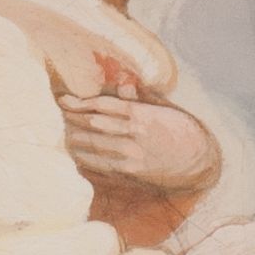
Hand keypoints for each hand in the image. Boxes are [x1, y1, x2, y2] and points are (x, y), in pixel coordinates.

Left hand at [61, 84, 221, 192]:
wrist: (200, 162)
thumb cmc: (184, 131)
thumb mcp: (167, 109)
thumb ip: (142, 97)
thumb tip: (122, 82)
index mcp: (142, 115)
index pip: (104, 105)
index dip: (80, 102)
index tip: (63, 100)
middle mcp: (134, 135)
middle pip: (94, 124)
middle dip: (71, 119)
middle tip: (54, 114)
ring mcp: (131, 155)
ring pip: (94, 145)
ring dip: (73, 138)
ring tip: (59, 132)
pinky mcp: (131, 172)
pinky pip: (101, 165)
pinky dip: (85, 159)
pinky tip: (74, 154)